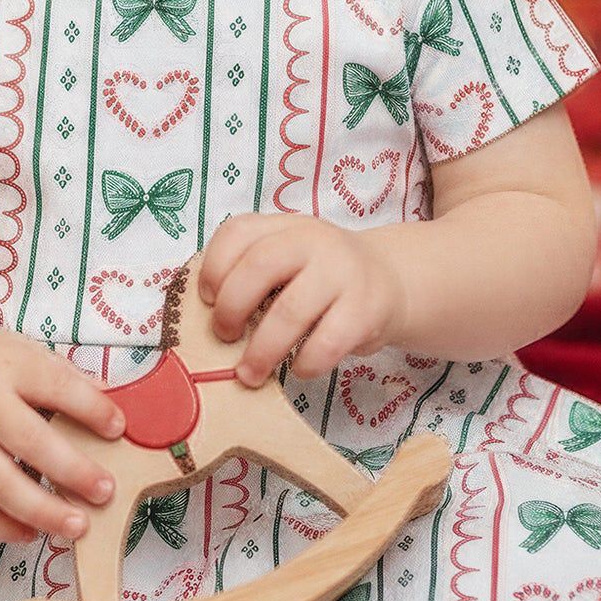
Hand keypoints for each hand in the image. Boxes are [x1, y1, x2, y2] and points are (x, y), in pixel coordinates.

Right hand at [0, 315, 127, 545]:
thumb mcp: (24, 352)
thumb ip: (65, 380)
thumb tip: (114, 409)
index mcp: (8, 368)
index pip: (56, 387)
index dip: (91, 409)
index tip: (119, 428)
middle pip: (29, 443)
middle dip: (72, 471)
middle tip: (106, 491)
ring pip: (0, 485)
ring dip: (42, 511)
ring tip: (77, 526)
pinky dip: (2, 527)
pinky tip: (32, 534)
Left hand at [197, 215, 402, 386]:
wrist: (392, 281)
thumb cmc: (322, 279)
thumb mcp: (289, 259)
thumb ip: (252, 273)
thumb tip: (207, 322)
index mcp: (285, 226)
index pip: (239, 231)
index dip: (213, 267)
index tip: (207, 301)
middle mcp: (314, 240)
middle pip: (260, 266)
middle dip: (232, 308)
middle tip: (225, 337)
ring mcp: (343, 272)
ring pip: (291, 311)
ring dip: (262, 350)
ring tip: (249, 374)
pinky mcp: (367, 309)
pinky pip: (327, 342)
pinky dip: (305, 363)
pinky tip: (299, 369)